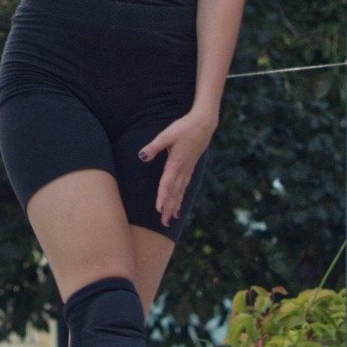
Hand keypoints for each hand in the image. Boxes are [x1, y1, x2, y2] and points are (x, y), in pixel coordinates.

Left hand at [139, 107, 219, 226]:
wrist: (204, 124)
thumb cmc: (184, 128)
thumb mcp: (166, 135)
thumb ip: (154, 147)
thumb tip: (141, 157)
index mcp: (176, 163)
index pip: (167, 184)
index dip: (162, 197)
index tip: (158, 209)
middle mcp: (183, 170)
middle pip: (174, 192)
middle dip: (168, 208)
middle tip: (163, 223)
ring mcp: (188, 170)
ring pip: (180, 192)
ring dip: (175, 205)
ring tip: (170, 219)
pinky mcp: (190, 167)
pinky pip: (185, 186)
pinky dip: (181, 197)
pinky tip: (179, 204)